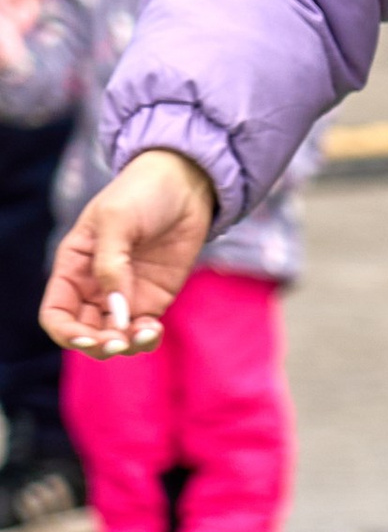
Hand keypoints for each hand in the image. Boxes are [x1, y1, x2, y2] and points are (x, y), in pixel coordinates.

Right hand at [40, 148, 217, 352]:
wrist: (186, 184)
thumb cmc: (141, 193)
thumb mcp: (116, 219)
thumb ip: (111, 265)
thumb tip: (116, 312)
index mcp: (73, 267)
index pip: (57, 314)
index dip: (66, 332)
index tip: (88, 337)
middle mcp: (94, 287)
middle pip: (84, 333)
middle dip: (98, 345)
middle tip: (118, 341)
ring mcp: (125, 296)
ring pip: (114, 339)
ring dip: (124, 347)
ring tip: (144, 334)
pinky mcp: (154, 299)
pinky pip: (143, 332)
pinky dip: (146, 339)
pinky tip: (154, 330)